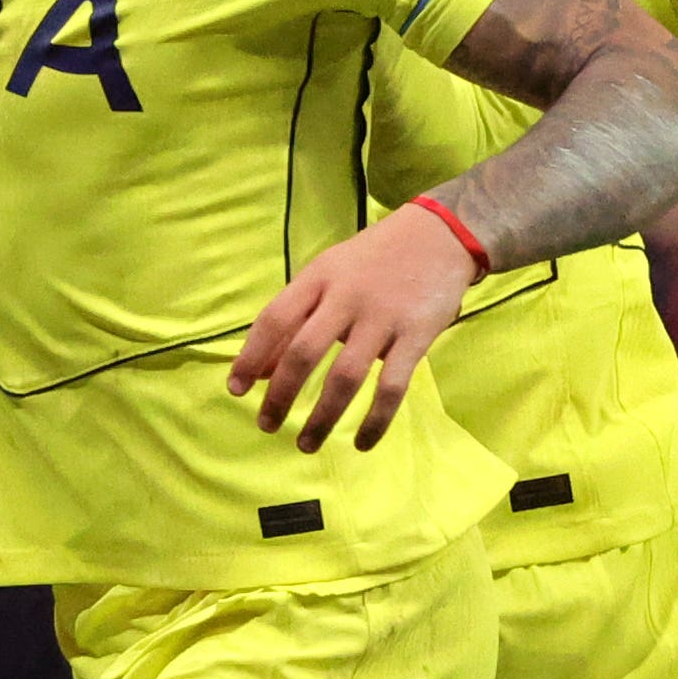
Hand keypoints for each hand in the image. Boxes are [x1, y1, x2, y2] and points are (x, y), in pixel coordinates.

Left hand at [230, 203, 474, 452]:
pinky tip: (362, 442)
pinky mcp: (416, 335)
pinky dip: (375, 420)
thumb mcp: (327, 276)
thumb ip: (295, 319)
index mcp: (318, 277)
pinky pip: (392, 387)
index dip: (250, 356)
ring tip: (306, 444)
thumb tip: (260, 371)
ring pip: (345, 377)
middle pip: (303, 352)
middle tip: (266, 425)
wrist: (441, 234)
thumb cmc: (373, 260)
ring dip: (322, 417)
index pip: (273, 319)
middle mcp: (346, 297)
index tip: (236, 390)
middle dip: (280, 395)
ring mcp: (382, 317)